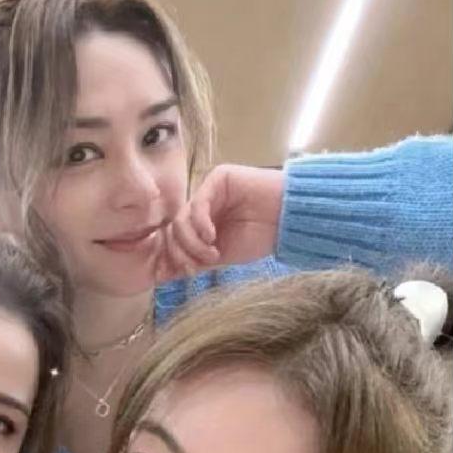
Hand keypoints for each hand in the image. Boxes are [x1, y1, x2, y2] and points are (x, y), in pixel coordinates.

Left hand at [154, 164, 285, 280]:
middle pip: (174, 229)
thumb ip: (195, 259)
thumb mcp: (221, 255)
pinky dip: (200, 225)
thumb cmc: (261, 238)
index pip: (174, 238)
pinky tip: (212, 238)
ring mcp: (209, 190)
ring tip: (212, 254)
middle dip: (181, 253)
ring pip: (181, 218)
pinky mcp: (219, 178)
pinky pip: (198, 203)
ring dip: (192, 242)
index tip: (185, 274)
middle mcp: (202, 205)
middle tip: (196, 268)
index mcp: (201, 223)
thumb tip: (163, 274)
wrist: (289, 220)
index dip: (174, 258)